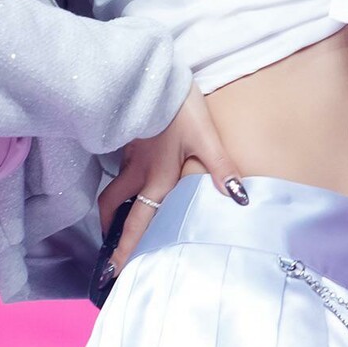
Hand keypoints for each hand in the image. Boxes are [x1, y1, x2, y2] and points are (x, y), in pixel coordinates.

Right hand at [96, 80, 248, 284]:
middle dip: (111, 232)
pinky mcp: (127, 141)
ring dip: (112, 210)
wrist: (153, 75)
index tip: (115, 271)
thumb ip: (221, 168)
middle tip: (109, 255)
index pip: (138, 221)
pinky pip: (119, 171)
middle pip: (114, 208)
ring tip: (115, 224)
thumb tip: (238, 199)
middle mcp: (138, 171)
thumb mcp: (206, 136)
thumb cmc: (180, 106)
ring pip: (114, 189)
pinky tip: (129, 185)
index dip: (126, 247)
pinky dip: (120, 185)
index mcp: (157, 177)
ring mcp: (129, 156)